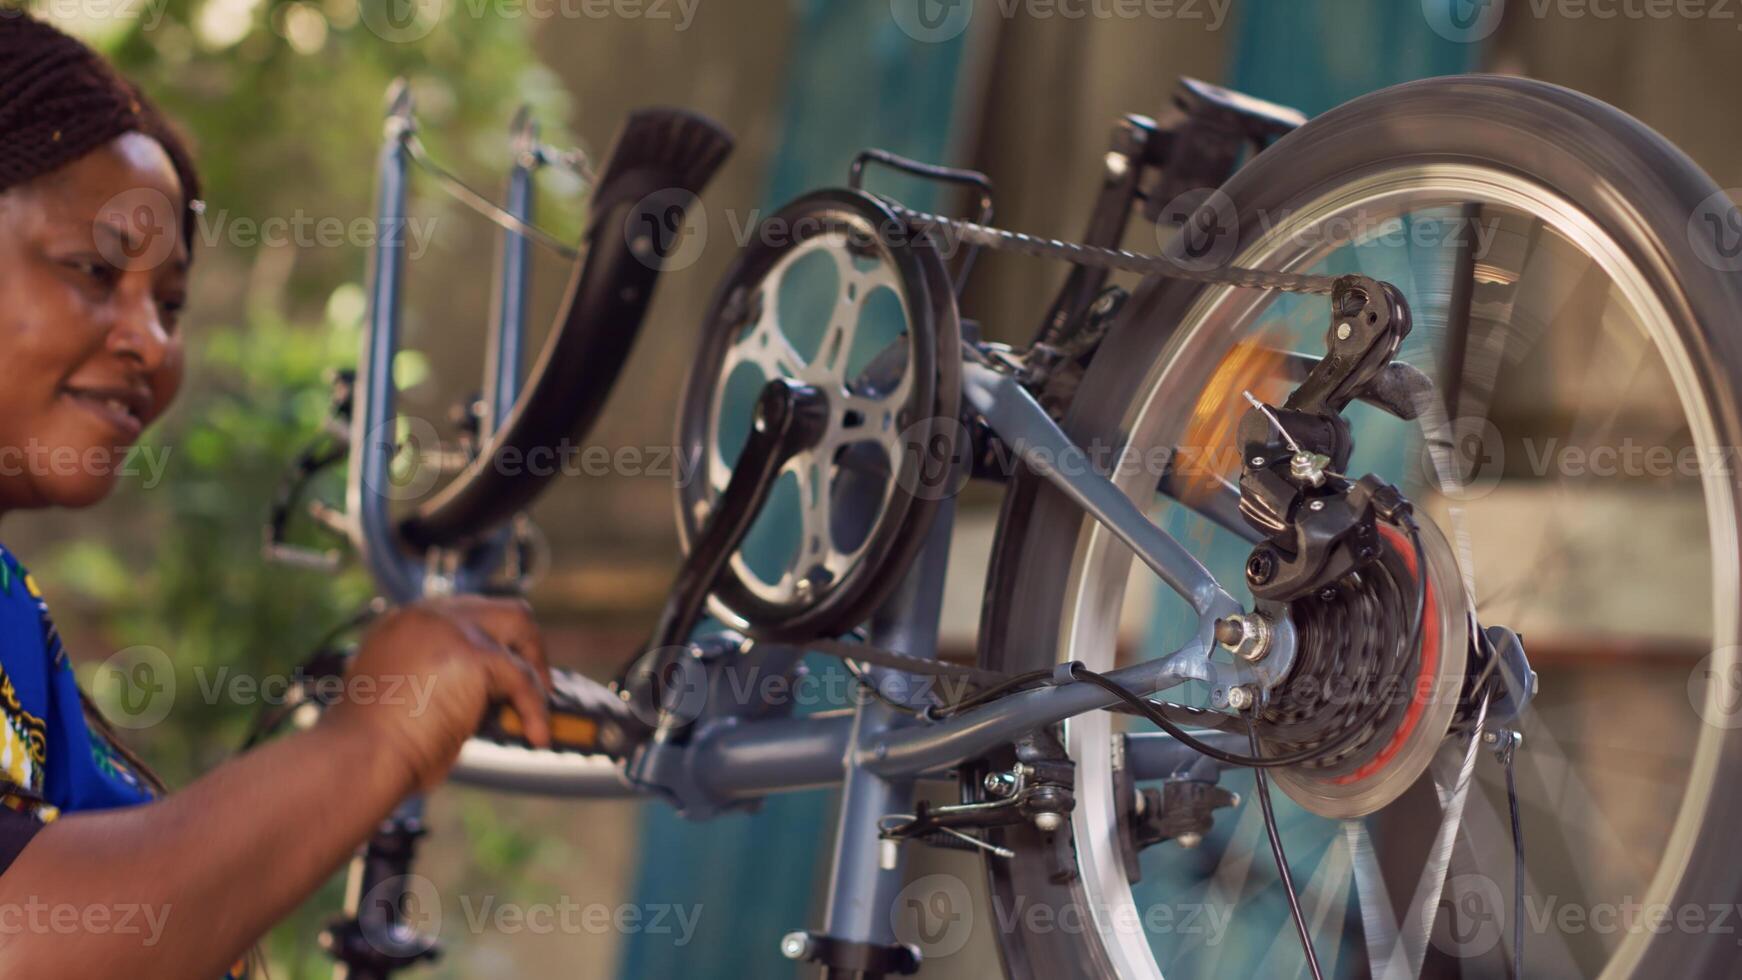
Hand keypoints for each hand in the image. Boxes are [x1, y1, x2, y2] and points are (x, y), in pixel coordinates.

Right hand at [325, 595, 551, 792]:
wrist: (357, 758)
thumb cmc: (371, 745)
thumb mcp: (403, 695)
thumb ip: (440, 679)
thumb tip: (488, 696)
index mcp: (404, 623)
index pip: (465, 614)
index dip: (494, 641)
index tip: (509, 669)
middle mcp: (425, 615)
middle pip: (499, 608)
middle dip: (525, 643)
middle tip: (535, 684)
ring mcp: (450, 629)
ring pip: (520, 625)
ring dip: (537, 666)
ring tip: (541, 706)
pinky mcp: (473, 654)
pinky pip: (523, 678)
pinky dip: (536, 708)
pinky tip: (536, 734)